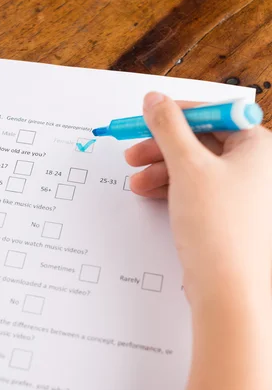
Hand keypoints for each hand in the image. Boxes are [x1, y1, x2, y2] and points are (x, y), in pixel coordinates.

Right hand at [126, 93, 271, 389]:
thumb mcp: (188, 166)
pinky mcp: (225, 217)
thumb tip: (154, 99)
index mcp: (257, 147)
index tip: (149, 115)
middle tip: (133, 149)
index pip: (215, 114)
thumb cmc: (219, 228)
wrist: (228, 291)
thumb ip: (168, 127)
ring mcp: (240, 194)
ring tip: (135, 179)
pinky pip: (195, 191)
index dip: (178, 113)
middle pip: (201, 142)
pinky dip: (170, 189)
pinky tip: (148, 193)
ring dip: (161, 169)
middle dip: (163, 146)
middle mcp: (254, 168)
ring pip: (194, 168)